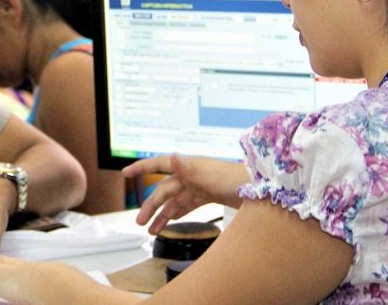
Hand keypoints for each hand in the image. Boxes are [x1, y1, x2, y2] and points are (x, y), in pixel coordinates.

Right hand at [122, 154, 247, 233]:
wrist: (261, 192)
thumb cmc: (237, 180)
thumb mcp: (209, 175)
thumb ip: (189, 168)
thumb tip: (173, 156)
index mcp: (188, 166)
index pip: (160, 164)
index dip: (142, 168)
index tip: (126, 173)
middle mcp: (191, 175)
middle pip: (164, 190)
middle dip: (151, 206)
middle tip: (139, 222)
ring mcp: (199, 186)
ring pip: (174, 201)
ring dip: (162, 214)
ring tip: (151, 230)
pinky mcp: (207, 196)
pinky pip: (187, 205)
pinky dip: (177, 213)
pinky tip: (171, 222)